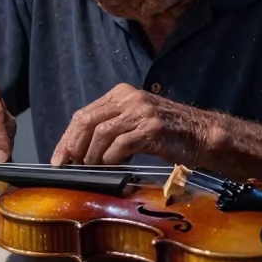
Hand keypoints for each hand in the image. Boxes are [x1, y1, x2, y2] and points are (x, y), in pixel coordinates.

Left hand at [51, 85, 217, 167]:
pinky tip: (113, 166)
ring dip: (92, 156)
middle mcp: (129, 98)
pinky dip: (112, 158)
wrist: (202, 133)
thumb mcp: (136, 119)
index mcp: (121, 93)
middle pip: (87, 121)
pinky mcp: (152, 128)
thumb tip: (78, 150)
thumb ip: (111, 126)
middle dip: (73, 147)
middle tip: (68, 166)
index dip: (67, 138)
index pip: (84, 114)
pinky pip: (121, 144)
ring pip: (101, 133)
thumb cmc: (168, 131)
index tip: (59, 158)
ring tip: (92, 168)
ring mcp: (141, 112)